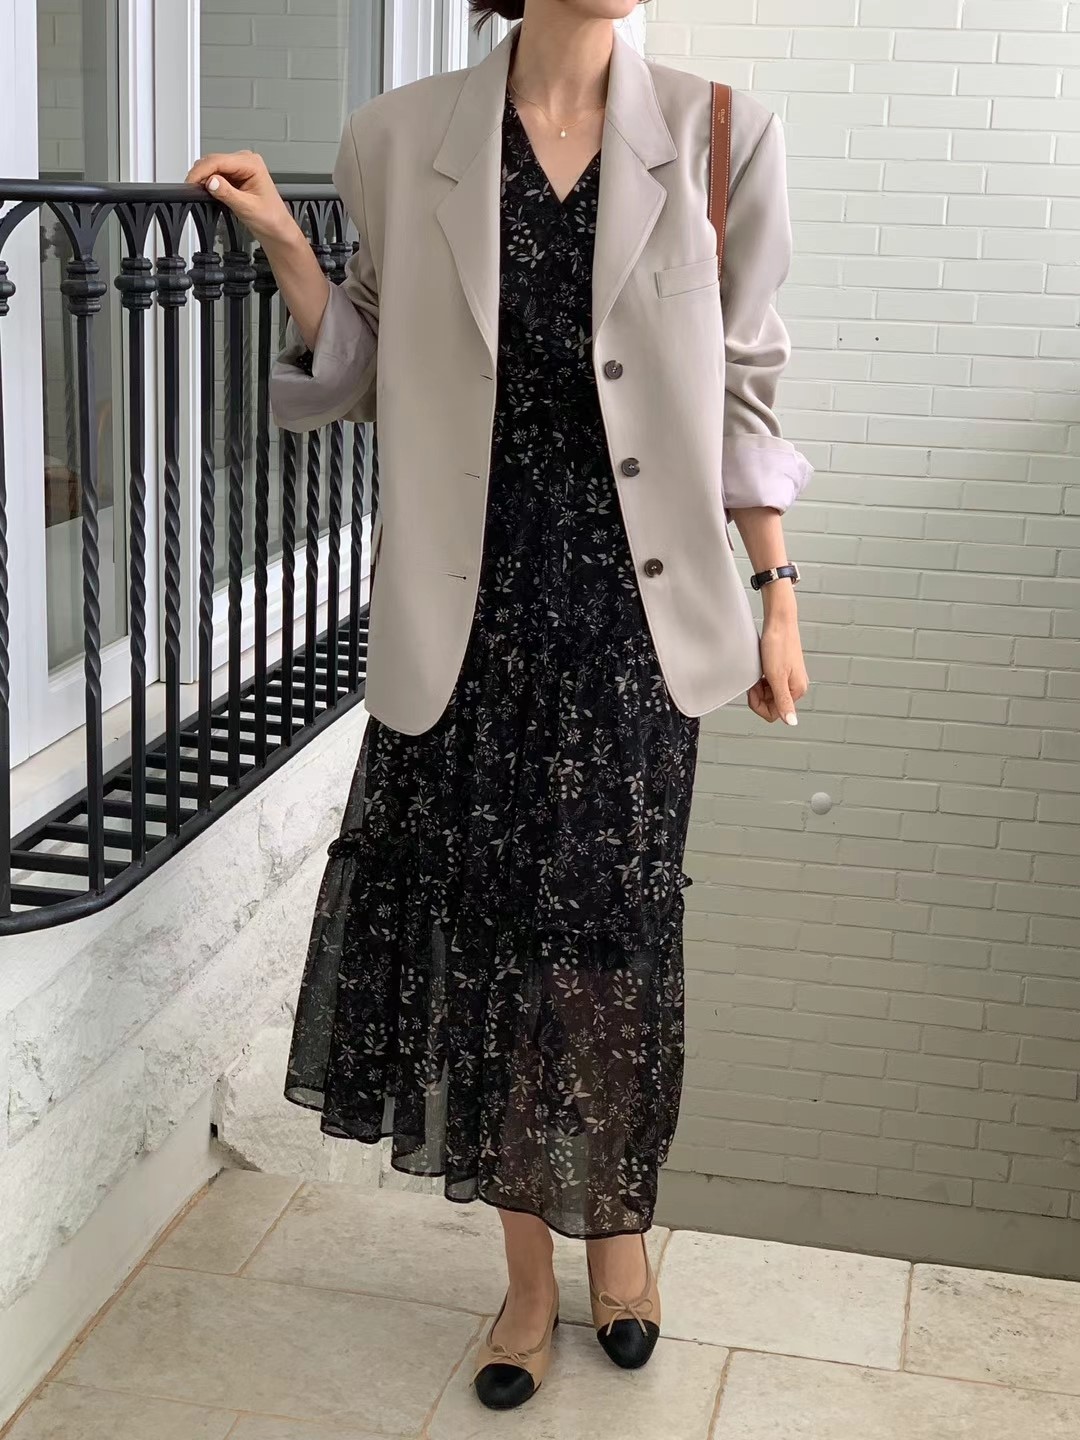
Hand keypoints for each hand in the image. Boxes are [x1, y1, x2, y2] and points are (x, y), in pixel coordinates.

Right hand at [185, 150, 298, 249]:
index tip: (191, 182)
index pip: (218, 160)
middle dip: (201, 175)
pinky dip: (208, 183)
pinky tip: (209, 193)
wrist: (277, 229)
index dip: (202, 171)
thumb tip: (210, 181)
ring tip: (203, 194)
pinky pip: (215, 174)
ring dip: (204, 179)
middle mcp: (245, 162)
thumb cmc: (271, 218)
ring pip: (211, 167)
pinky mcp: (234, 176)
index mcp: (252, 164)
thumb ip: (227, 193)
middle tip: (193, 190)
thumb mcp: (247, 207)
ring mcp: (239, 168)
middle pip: (212, 161)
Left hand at [747, 601, 808, 726]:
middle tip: (754, 681)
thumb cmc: (778, 645)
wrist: (779, 622)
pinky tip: (760, 671)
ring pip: (769, 695)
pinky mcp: (784, 671)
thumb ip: (783, 702)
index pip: (775, 714)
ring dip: (760, 688)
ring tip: (757, 674)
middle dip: (759, 696)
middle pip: (772, 705)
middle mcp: (796, 686)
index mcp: (797, 691)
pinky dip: (762, 680)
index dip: (760, 705)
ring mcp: (790, 679)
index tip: (754, 691)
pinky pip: (770, 684)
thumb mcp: (777, 677)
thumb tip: (792, 722)